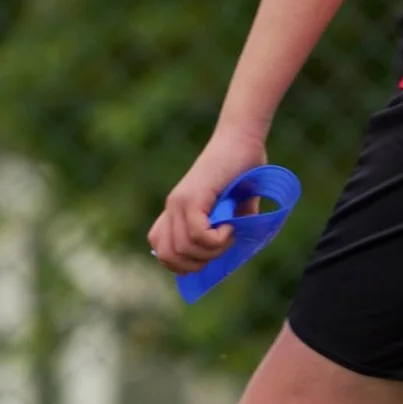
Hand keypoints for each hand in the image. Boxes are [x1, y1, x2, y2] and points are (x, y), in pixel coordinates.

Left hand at [150, 126, 267, 273]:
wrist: (242, 138)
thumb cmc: (243, 170)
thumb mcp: (234, 209)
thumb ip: (226, 230)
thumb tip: (229, 255)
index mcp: (176, 210)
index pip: (160, 249)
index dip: (179, 264)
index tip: (205, 258)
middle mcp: (172, 207)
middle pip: (168, 256)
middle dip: (196, 265)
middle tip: (220, 249)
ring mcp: (180, 201)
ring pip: (183, 249)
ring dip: (211, 252)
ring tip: (228, 234)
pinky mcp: (192, 197)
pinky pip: (197, 235)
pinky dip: (217, 241)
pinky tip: (230, 227)